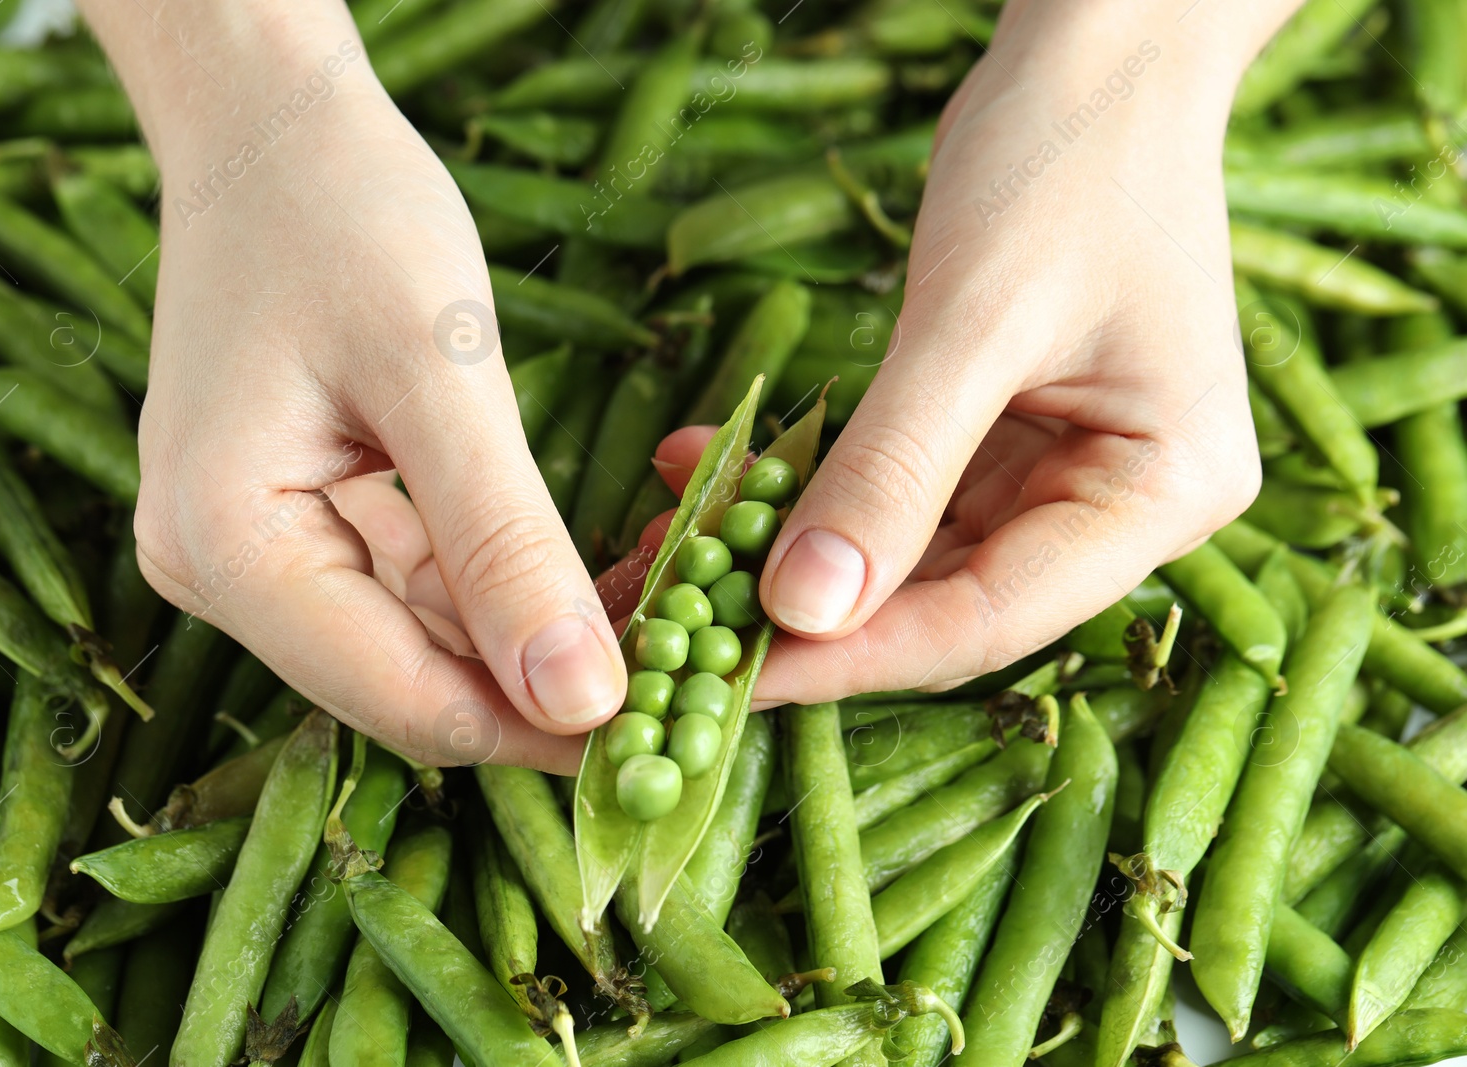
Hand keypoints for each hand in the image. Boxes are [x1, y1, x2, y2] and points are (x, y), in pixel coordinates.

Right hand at [104, 10, 623, 772]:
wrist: (275, 134)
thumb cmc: (347, 218)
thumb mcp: (441, 375)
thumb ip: (505, 545)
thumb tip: (583, 703)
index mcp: (226, 546)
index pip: (402, 697)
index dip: (537, 729)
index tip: (664, 730)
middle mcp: (218, 574)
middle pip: (408, 684)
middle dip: (544, 689)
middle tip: (682, 678)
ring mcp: (253, 556)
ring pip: (420, 647)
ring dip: (535, 645)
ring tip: (658, 627)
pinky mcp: (297, 528)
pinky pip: (413, 593)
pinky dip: (503, 595)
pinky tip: (590, 583)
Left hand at [608, 0, 1299, 702]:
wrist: (1097, 56)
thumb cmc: (1066, 163)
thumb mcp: (973, 321)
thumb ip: (889, 470)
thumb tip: (801, 613)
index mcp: (1162, 492)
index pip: (994, 617)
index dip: (859, 656)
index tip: (739, 677)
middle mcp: (1118, 502)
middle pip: (945, 599)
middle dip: (809, 613)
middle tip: (683, 628)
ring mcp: (1060, 470)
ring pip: (905, 554)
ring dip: (786, 551)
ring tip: (673, 548)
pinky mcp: (1001, 436)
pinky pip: (890, 489)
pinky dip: (803, 485)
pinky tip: (711, 474)